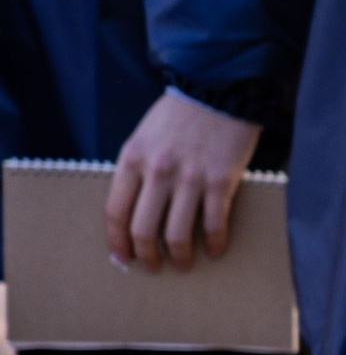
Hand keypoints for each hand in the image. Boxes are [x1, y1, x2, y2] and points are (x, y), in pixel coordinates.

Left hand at [105, 91, 261, 271]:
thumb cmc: (180, 114)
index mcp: (133, 159)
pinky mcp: (220, 181)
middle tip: (154, 266)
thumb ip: (137, 170)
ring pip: (178, 234)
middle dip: (147, 256)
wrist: (220, 89)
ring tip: (184, 263)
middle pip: (144, 230)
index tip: (123, 257)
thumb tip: (135, 210)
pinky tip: (215, 250)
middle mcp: (158, 172)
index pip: (116, 212)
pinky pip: (214, 223)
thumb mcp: (144, 137)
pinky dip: (214, 243)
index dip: (118, 242)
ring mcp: (190, 178)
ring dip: (180, 256)